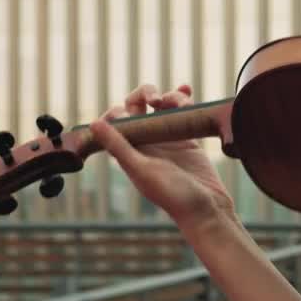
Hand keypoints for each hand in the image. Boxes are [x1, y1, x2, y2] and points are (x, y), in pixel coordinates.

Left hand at [89, 83, 236, 231]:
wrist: (206, 210)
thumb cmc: (173, 196)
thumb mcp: (143, 169)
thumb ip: (119, 146)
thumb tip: (94, 124)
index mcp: (129, 151)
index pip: (115, 123)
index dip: (118, 110)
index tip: (129, 110)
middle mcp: (146, 144)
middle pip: (138, 108)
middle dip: (144, 95)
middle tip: (155, 97)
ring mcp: (168, 140)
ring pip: (162, 107)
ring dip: (168, 96)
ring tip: (179, 99)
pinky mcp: (188, 140)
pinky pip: (183, 113)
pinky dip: (184, 99)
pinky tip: (186, 90)